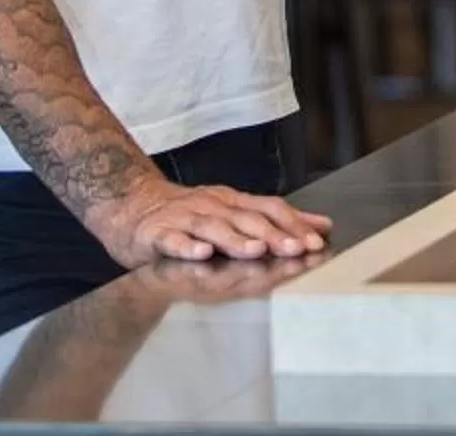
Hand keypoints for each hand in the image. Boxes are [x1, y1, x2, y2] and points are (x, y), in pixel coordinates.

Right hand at [89, 179, 333, 269]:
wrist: (134, 207)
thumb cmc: (191, 215)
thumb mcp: (234, 212)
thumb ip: (277, 221)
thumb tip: (321, 225)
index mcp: (233, 202)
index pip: (269, 208)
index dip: (292, 224)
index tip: (315, 241)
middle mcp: (213, 206)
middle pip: (247, 218)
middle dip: (273, 235)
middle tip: (295, 248)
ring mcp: (186, 217)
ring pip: (214, 227)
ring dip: (237, 239)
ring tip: (256, 250)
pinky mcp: (159, 233)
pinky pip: (175, 239)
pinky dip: (190, 246)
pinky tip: (202, 253)